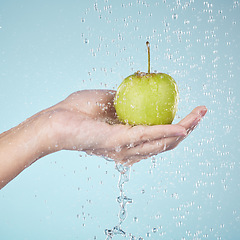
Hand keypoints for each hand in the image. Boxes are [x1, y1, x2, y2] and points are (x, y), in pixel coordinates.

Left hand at [47, 90, 206, 165]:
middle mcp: (130, 147)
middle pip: (166, 142)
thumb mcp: (107, 100)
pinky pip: (148, 136)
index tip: (189, 113)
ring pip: (163, 142)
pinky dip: (167, 131)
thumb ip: (125, 101)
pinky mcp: (120, 142)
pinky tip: (183, 127)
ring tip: (199, 115)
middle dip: (187, 128)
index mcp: (128, 138)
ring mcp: (126, 147)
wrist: (56, 120)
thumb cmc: (78, 111)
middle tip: (201, 113)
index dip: (175, 126)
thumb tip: (140, 91)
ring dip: (184, 129)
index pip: (158, 136)